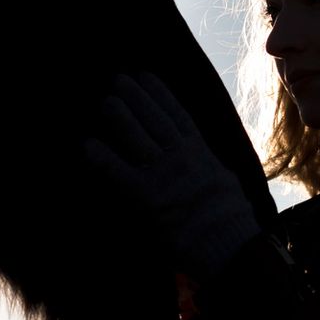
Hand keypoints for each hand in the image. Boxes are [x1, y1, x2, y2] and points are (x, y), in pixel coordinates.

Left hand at [83, 72, 264, 284]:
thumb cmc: (232, 219)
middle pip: (154, 118)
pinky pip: (119, 173)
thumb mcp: (226, 182)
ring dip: (120, 115)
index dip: (160, 93)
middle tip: (118, 80)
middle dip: (136, 97)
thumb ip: (211, 168)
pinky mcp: (147, 197)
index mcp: (201, 152)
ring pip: (137, 136)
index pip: (177, 114)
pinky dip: (102, 157)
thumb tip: (211, 164)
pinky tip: (88, 145)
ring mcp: (163, 174)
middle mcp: (181, 156)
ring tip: (107, 100)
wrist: (228, 243)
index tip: (146, 76)